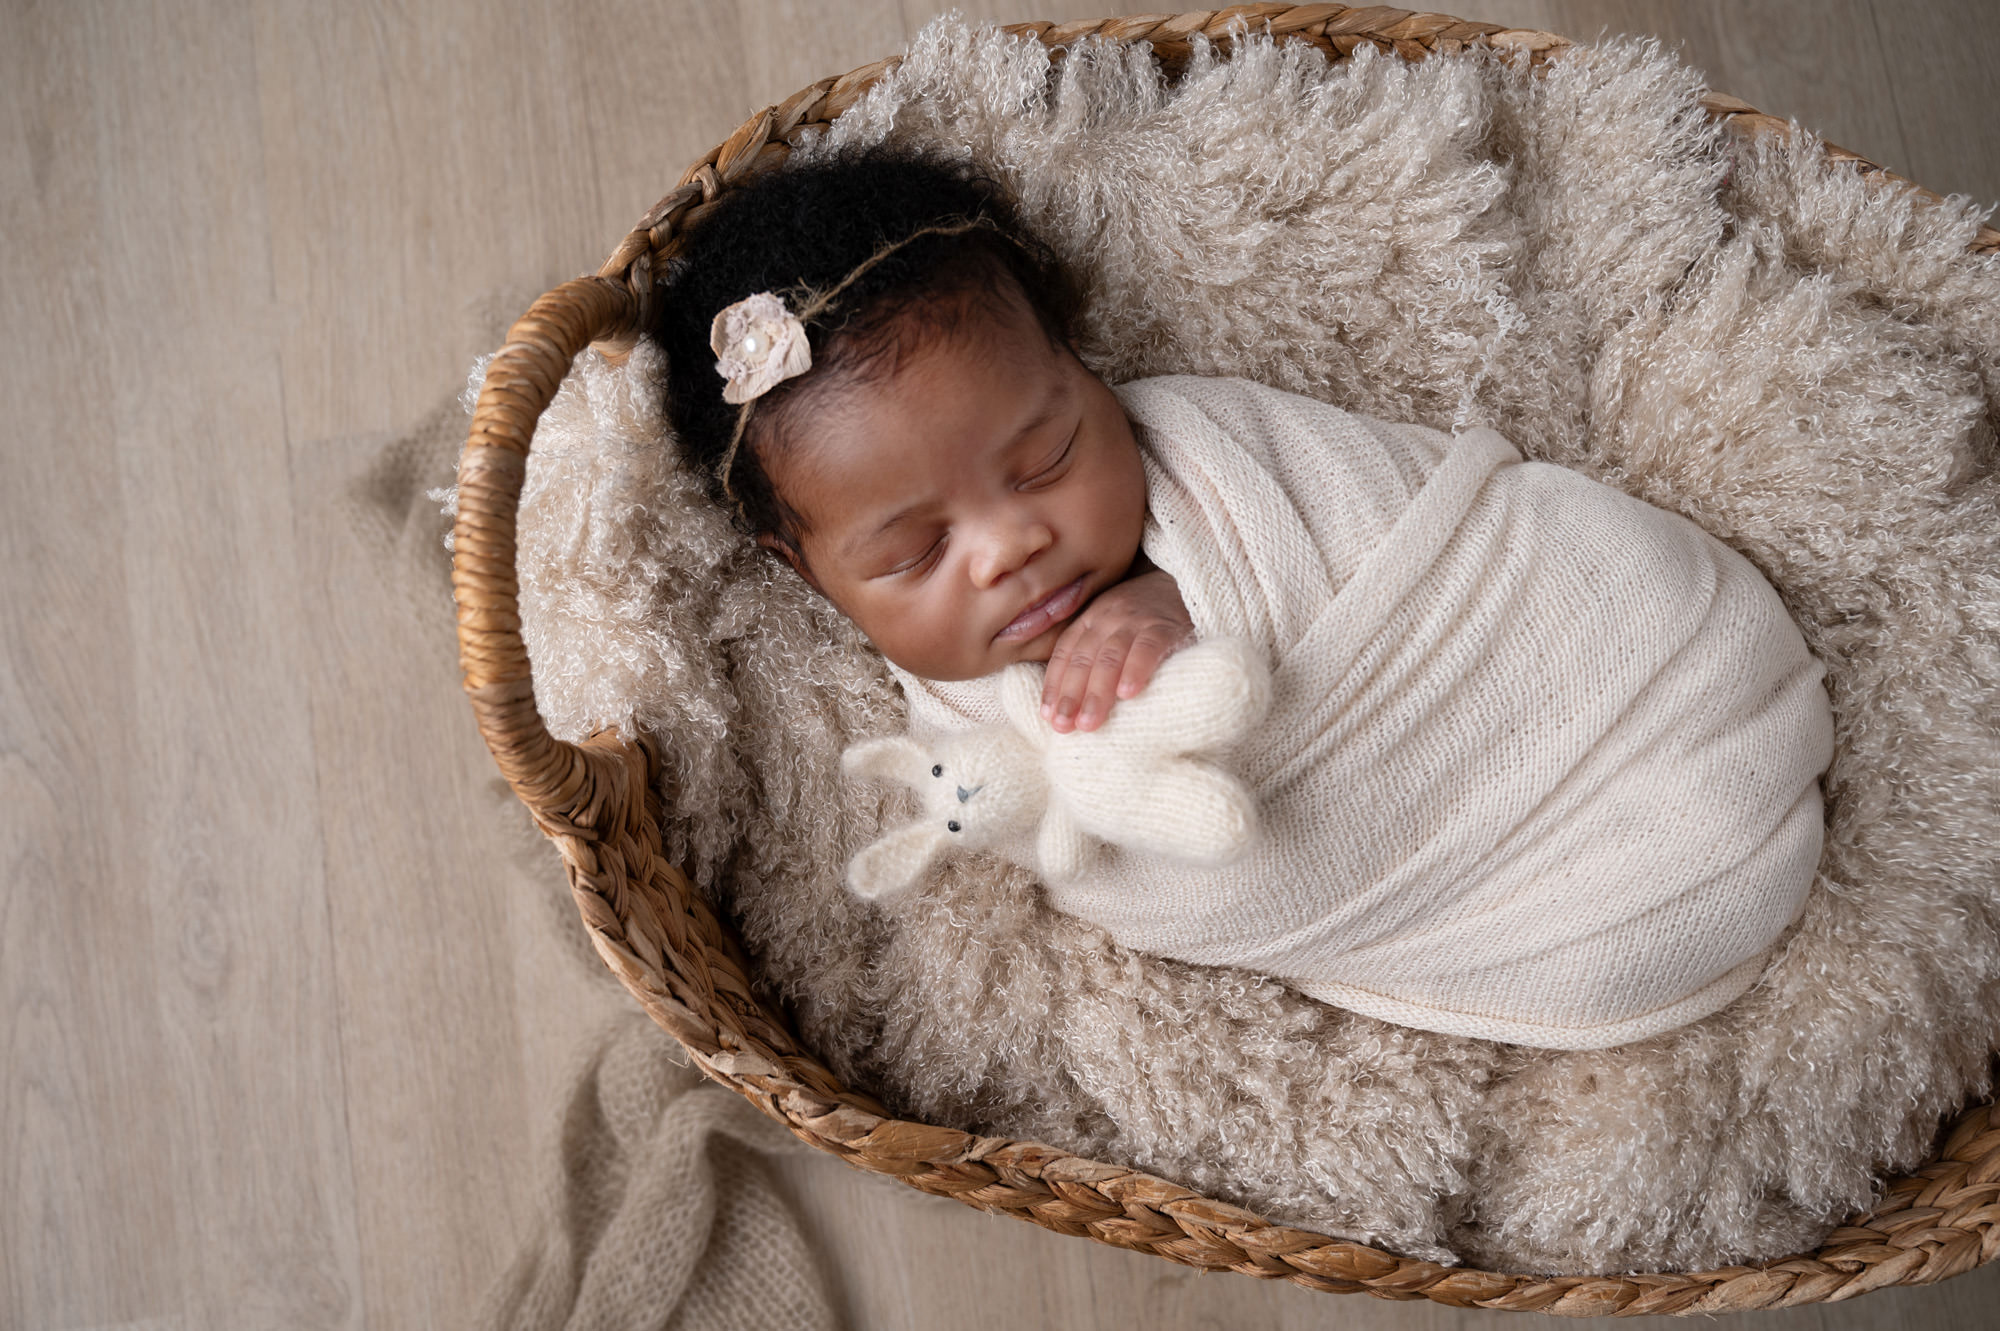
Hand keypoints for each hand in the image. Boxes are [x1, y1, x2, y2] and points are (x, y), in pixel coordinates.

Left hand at [1041, 567, 1192, 733]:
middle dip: (1071, 695)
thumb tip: (1069, 707)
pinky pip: (1149, 647)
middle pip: (1084, 658)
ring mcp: (1136, 620)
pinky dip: (1136, 669)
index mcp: (1091, 621)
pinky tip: (1128, 693)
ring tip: (1089, 722)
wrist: (1185, 587)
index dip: (1054, 685)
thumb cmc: (1143, 622)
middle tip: (1064, 726)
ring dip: (1097, 691)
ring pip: (1111, 656)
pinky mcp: (1166, 626)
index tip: (1048, 715)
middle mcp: (1108, 618)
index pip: (1065, 653)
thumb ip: (1093, 658)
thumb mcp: (1112, 631)